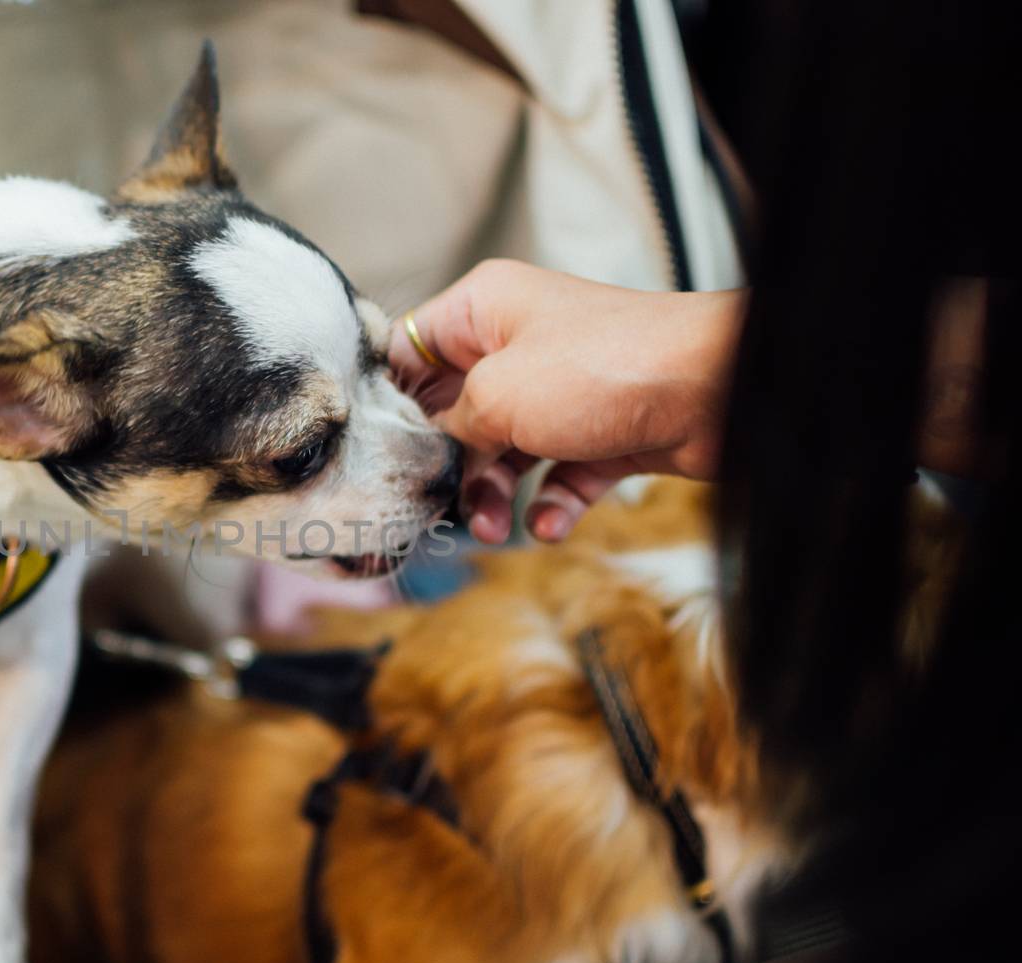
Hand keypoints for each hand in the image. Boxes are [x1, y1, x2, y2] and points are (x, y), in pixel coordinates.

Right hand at [390, 260, 742, 542]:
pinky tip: (547, 526)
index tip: (375, 453)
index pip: (409, 352)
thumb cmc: (606, 368)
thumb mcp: (499, 396)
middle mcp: (518, 345)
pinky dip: (548, 506)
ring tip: (493, 526)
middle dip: (444, 464)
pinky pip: (556, 477)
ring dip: (492, 495)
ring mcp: (560, 391)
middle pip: (453, 413)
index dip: (389, 403)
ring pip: (502, 453)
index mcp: (484, 311)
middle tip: (435, 503)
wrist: (714, 390)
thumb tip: (428, 461)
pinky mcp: (598, 434)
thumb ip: (449, 429)